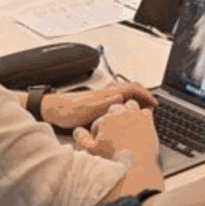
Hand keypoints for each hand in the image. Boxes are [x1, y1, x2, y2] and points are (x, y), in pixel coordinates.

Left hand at [42, 83, 156, 129]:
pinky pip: (117, 102)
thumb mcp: (85, 110)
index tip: (154, 104)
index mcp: (105, 94)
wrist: (49, 110)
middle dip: (144, 97)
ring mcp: (101, 99)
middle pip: (130, 90)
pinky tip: (123, 116)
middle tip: (152, 107)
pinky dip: (126, 106)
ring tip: (142, 112)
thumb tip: (121, 97)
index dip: (145, 95)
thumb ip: (103, 104)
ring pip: (124, 96)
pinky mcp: (96, 105)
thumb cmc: (65, 111)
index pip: (131, 89)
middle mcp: (105, 94)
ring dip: (135, 101)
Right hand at [74, 99, 158, 167]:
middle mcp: (119, 113)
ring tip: (129, 125)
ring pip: (130, 105)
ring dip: (129, 111)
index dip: (100, 131)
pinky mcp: (147, 118)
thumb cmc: (113, 158)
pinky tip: (143, 125)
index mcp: (104, 119)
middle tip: (116, 132)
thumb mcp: (91, 150)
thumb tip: (77, 130)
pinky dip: (144, 116)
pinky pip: (146, 111)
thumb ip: (82, 138)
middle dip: (114, 117)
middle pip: (114, 108)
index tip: (103, 140)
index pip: (99, 121)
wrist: (135, 163)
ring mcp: (134, 114)